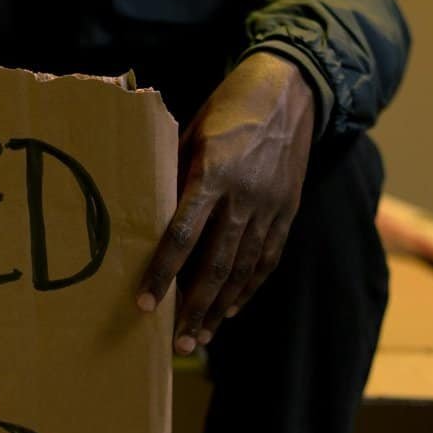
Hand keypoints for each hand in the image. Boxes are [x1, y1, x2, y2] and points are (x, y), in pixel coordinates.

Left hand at [137, 52, 314, 354]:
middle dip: (194, 308)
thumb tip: (143, 210)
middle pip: (216, 265)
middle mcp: (245, 196)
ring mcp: (271, 207)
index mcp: (214, 174)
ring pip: (243, 270)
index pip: (182, 236)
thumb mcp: (191, 132)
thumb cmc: (228, 108)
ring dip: (220, 308)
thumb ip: (172, 174)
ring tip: (201, 338)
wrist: (290, 90)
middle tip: (177, 342)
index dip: (162, 273)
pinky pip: (267, 260)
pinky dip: (249, 288)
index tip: (145, 303)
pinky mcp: (288, 212)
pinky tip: (232, 310)